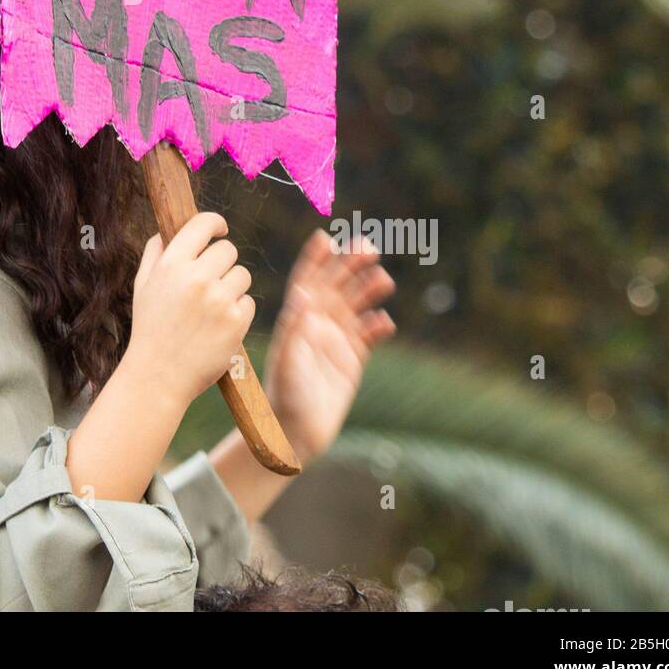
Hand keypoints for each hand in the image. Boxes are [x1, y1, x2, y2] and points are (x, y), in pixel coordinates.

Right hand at [123, 212, 254, 408]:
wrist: (159, 376)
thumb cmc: (150, 328)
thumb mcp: (142, 285)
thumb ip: (155, 253)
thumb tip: (168, 230)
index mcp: (172, 264)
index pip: (202, 224)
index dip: (215, 223)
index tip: (219, 229)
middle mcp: (196, 278)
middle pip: (228, 249)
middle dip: (222, 262)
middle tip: (211, 281)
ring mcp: (219, 300)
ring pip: (242, 275)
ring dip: (232, 287)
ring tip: (213, 307)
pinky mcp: (236, 322)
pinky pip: (248, 302)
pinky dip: (238, 311)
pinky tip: (219, 325)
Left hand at [264, 229, 395, 463]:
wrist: (295, 433)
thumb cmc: (284, 395)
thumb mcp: (287, 360)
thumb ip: (295, 327)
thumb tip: (304, 294)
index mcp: (296, 318)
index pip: (306, 279)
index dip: (315, 258)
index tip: (326, 236)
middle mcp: (316, 323)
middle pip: (337, 285)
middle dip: (351, 264)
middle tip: (369, 246)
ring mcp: (336, 340)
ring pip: (357, 305)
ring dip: (369, 290)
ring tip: (383, 280)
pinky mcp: (353, 360)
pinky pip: (370, 335)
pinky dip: (379, 326)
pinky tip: (385, 321)